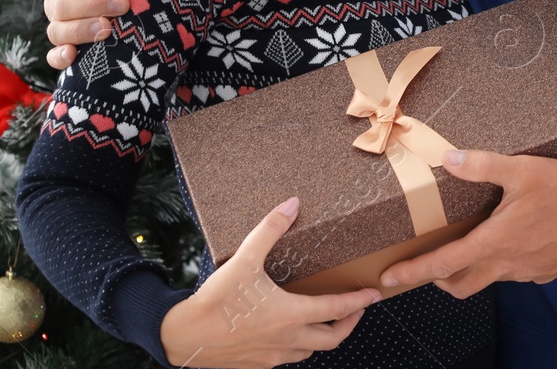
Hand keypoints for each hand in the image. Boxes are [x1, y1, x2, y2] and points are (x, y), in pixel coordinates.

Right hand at [44, 0, 125, 69]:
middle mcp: (55, 2)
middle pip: (61, 7)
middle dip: (92, 5)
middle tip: (123, 4)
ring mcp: (58, 26)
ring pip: (58, 31)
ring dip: (81, 31)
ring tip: (108, 29)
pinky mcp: (66, 49)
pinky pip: (54, 57)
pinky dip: (60, 57)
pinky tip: (73, 56)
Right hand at [160, 197, 378, 368]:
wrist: (183, 337)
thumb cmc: (215, 300)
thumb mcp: (244, 259)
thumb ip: (270, 229)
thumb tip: (293, 204)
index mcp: (290, 315)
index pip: (336, 309)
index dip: (359, 302)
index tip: (374, 295)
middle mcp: (287, 339)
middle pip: (332, 339)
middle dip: (350, 324)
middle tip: (357, 309)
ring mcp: (272, 355)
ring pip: (310, 351)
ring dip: (324, 337)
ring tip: (326, 319)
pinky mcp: (257, 364)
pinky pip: (287, 358)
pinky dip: (299, 346)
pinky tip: (291, 332)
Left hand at [378, 151, 556, 297]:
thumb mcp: (524, 170)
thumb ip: (483, 165)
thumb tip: (447, 159)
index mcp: (495, 241)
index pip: (443, 263)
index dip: (413, 272)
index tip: (389, 279)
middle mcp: (507, 264)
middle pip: (462, 284)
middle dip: (439, 279)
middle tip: (429, 267)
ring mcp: (528, 271)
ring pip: (490, 278)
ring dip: (474, 268)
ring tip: (472, 247)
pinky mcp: (547, 272)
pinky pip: (517, 273)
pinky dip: (505, 263)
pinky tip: (514, 242)